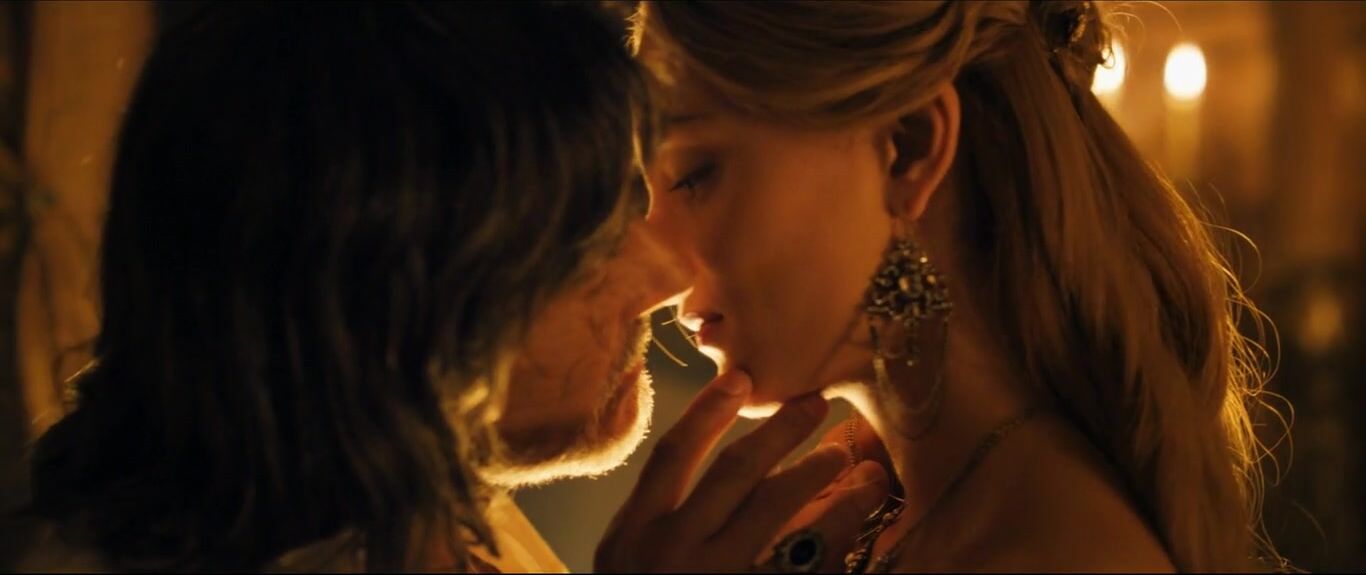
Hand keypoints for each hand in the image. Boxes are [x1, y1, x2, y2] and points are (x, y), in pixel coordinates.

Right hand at [595, 371, 889, 571]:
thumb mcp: (624, 559)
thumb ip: (655, 513)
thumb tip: (709, 453)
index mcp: (635, 536)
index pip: (673, 457)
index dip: (707, 413)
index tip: (741, 379)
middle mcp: (674, 554)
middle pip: (735, 476)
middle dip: (780, 433)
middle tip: (818, 404)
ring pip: (778, 516)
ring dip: (819, 479)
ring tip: (852, 460)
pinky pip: (802, 567)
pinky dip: (831, 540)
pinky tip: (856, 519)